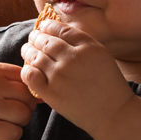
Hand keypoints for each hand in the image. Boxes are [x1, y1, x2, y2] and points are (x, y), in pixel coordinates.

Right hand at [0, 62, 36, 139]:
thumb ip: (13, 78)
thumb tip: (42, 94)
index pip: (27, 78)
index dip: (29, 89)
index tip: (21, 96)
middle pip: (28, 97)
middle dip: (27, 106)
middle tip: (15, 109)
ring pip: (24, 115)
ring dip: (21, 120)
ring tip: (9, 119)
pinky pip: (14, 133)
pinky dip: (13, 133)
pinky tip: (3, 129)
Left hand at [20, 20, 134, 135]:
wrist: (113, 114)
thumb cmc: (110, 85)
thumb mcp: (102, 56)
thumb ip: (83, 43)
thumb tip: (60, 33)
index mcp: (88, 47)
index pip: (61, 29)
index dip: (48, 26)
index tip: (43, 26)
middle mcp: (73, 58)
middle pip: (46, 41)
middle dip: (36, 37)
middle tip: (33, 37)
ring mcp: (60, 76)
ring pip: (36, 56)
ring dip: (28, 50)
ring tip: (27, 49)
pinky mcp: (52, 93)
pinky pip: (31, 76)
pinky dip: (27, 70)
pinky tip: (28, 69)